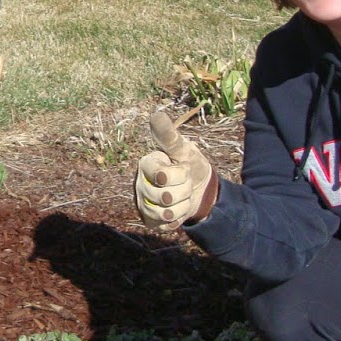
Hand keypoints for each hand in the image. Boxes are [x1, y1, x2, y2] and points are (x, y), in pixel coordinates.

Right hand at [133, 110, 217, 230]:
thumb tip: (156, 115)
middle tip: (185, 183)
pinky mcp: (148, 220)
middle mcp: (140, 184)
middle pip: (166, 197)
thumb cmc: (190, 165)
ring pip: (166, 213)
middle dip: (184, 191)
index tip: (183, 168)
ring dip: (182, 206)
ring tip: (182, 197)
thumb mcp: (184, 150)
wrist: (200, 190)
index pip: (163, 176)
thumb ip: (170, 137)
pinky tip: (178, 210)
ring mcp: (143, 203)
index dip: (180, 175)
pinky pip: (165, 225)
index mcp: (146, 164)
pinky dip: (178, 219)